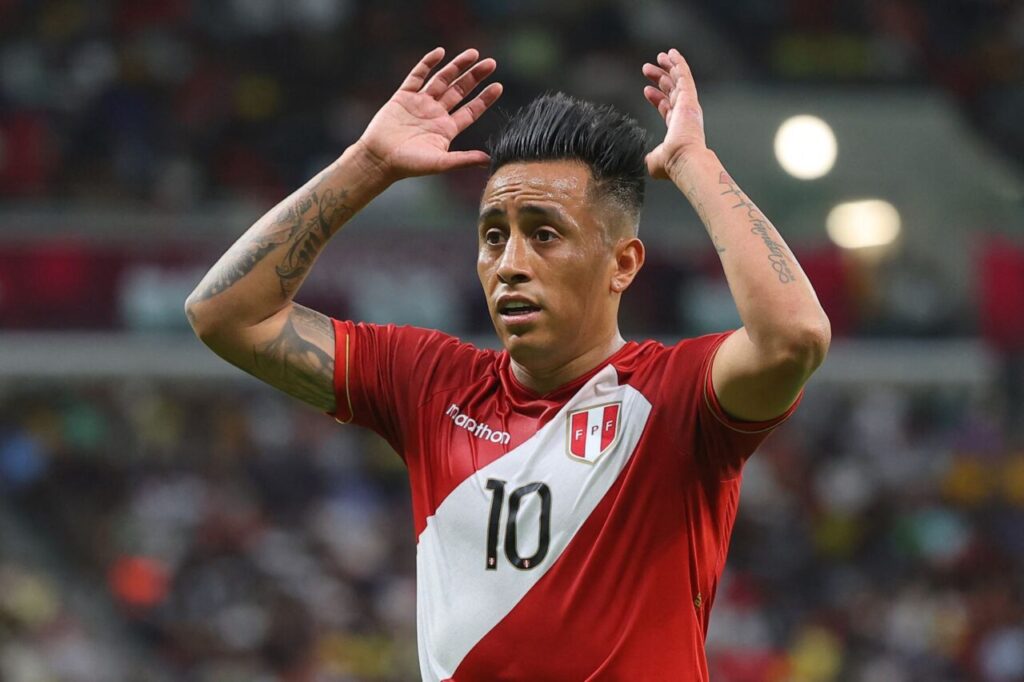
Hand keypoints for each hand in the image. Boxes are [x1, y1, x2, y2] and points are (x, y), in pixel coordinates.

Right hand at [356, 47, 502, 183]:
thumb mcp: (440, 163)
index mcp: (446, 129)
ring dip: (456, 66)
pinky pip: (417, 76)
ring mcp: (420, 103)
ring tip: (473, 53)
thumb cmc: (408, 165)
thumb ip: (464, 159)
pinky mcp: (403, 97)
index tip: (498, 86)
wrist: (378, 159)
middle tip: (491, 63)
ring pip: (442, 80)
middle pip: (460, 90)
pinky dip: (427, 64)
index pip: (470, 110)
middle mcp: (435, 114)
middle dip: (475, 77)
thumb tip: (489, 160)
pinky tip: (439, 53)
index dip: (485, 99)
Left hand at [641, 49, 706, 179]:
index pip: (667, 108)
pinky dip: (679, 64)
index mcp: (678, 128)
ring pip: (678, 81)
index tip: (645, 91)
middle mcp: (685, 115)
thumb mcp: (654, 161)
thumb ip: (650, 158)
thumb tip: (645, 161)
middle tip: (647, 69)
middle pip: (672, 91)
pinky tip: (672, 53)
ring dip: (668, 67)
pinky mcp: (689, 98)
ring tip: (659, 56)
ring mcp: (688, 105)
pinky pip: (684, 76)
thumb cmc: (671, 164)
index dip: (656, 99)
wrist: (683, 159)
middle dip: (660, 79)